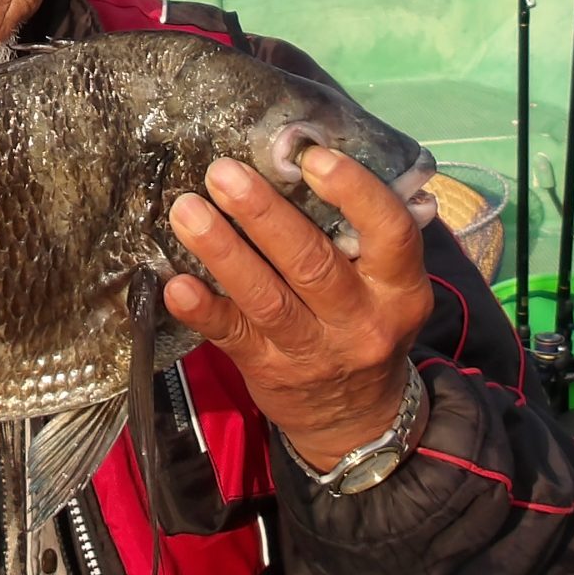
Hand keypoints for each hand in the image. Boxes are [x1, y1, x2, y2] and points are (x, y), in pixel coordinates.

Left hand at [163, 149, 431, 469]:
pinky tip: (174, 283)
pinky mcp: (267, 370)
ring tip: (187, 210)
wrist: (357, 421)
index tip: (313, 158)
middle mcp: (360, 321)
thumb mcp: (389, 287)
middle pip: (312, 263)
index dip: (355, 192)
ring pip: (266, 298)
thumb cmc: (365, 322)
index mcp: (399, 289)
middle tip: (223, 173)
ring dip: (223, 251)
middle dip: (264, 214)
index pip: (391, 233)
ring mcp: (312, 351)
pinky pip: (231, 336)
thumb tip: (327, 153)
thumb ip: (366, 233)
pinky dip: (202, 309)